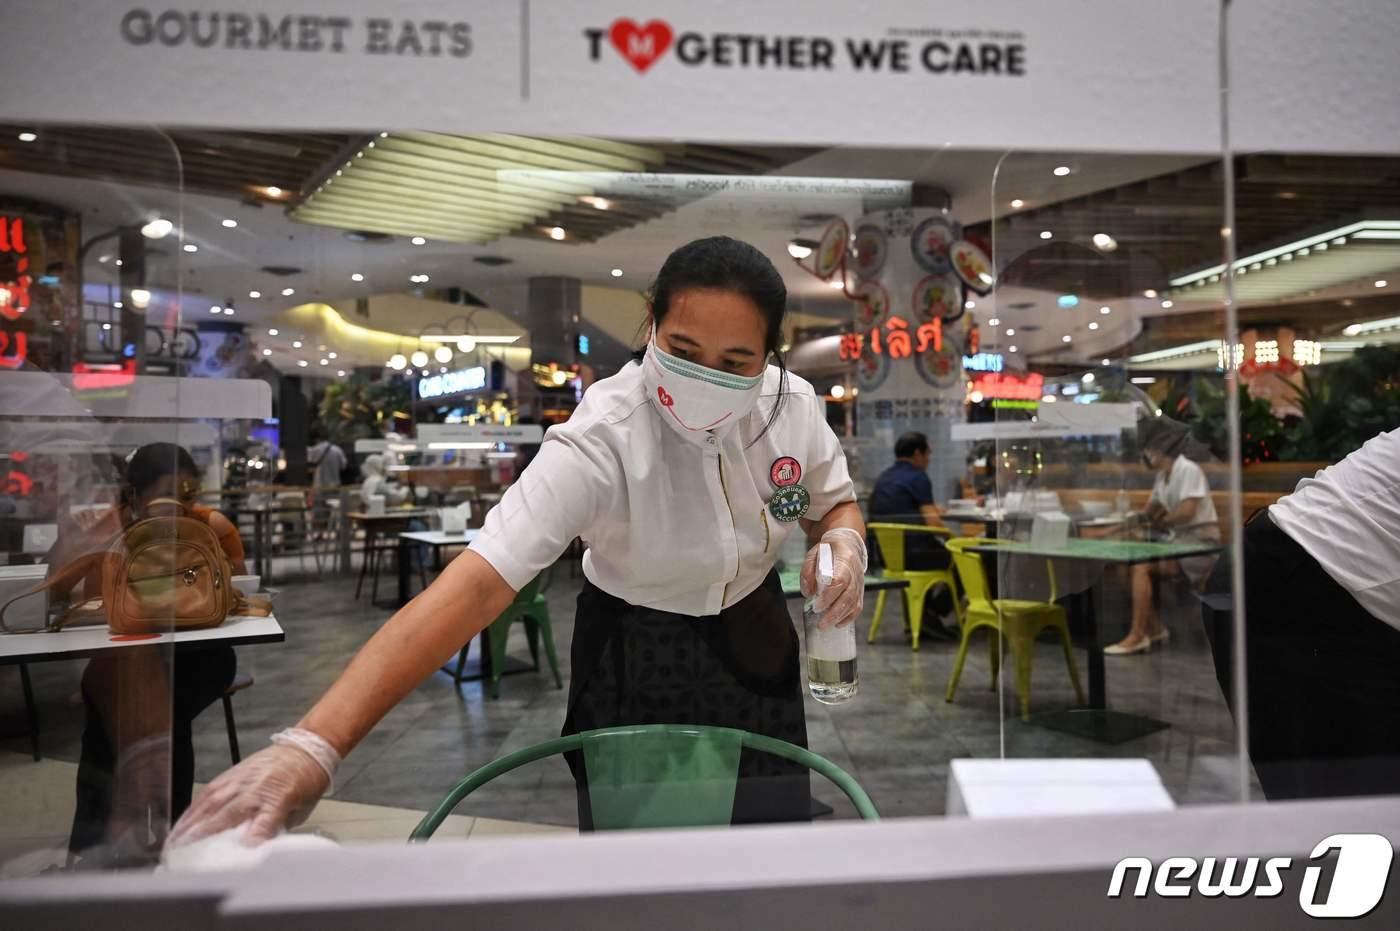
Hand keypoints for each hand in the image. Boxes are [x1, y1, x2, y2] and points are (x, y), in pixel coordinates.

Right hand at [166, 742, 330, 849]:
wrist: (306, 749)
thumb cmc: (306, 781)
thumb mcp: (300, 812)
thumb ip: (275, 829)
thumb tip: (255, 848)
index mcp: (279, 798)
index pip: (263, 824)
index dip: (251, 840)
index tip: (238, 855)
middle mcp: (256, 788)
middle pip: (224, 815)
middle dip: (200, 837)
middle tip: (180, 856)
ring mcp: (241, 779)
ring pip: (209, 804)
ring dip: (189, 825)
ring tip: (173, 843)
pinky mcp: (232, 773)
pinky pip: (207, 792)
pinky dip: (193, 808)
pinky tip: (183, 821)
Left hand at [799, 527, 867, 628]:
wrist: (847, 543)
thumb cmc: (829, 550)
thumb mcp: (813, 554)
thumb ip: (808, 572)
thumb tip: (808, 593)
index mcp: (844, 559)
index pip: (839, 580)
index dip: (829, 596)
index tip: (817, 606)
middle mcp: (855, 571)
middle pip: (848, 596)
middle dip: (834, 612)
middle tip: (820, 624)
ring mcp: (859, 582)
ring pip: (854, 603)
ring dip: (840, 617)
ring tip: (825, 625)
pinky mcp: (860, 590)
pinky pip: (858, 606)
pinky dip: (849, 617)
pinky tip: (838, 624)